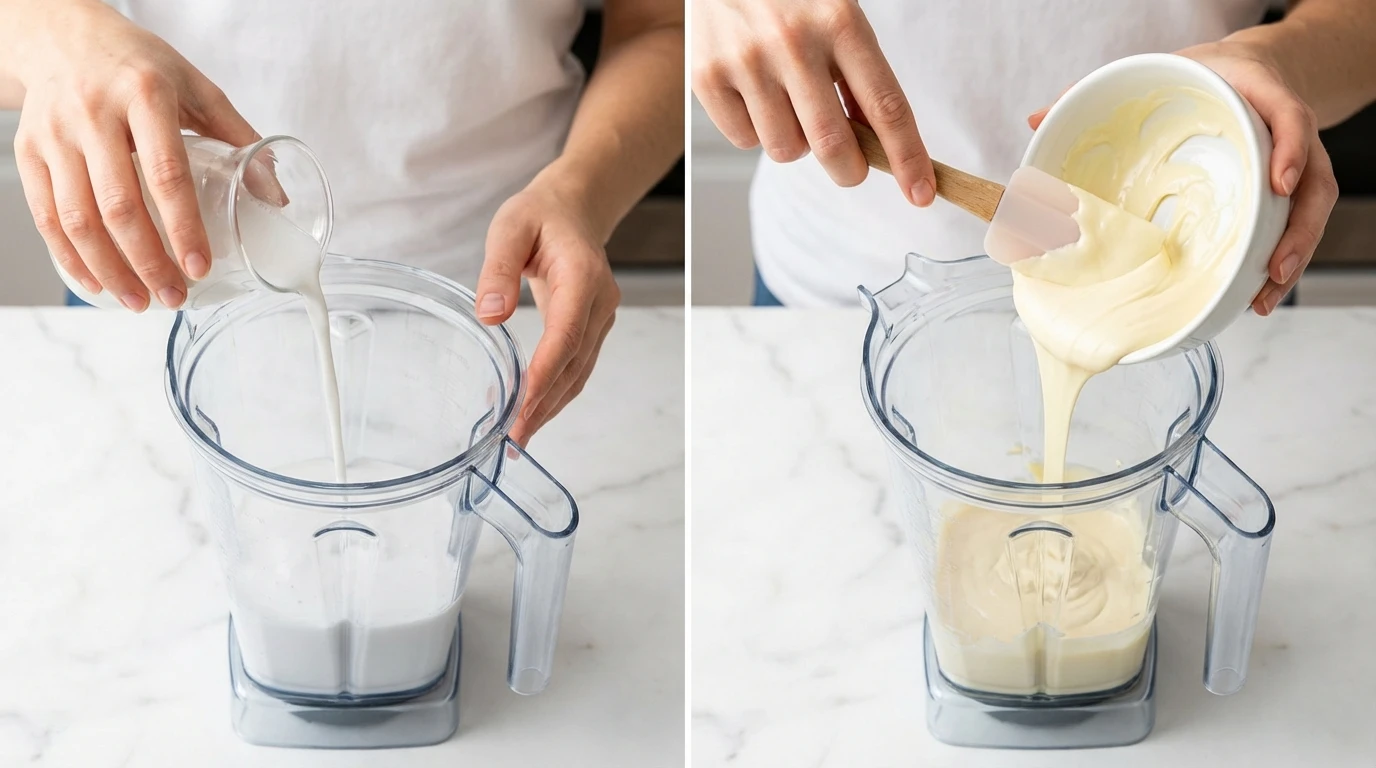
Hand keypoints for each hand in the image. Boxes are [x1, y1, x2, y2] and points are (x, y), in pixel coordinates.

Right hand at [12, 0, 257, 310]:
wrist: (65, 36)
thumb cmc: (139, 66)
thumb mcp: (196, 87)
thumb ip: (238, 137)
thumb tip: (275, 197)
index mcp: (145, 96)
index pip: (167, 174)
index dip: (183, 227)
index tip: (200, 267)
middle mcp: (93, 113)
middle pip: (119, 205)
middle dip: (148, 262)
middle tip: (174, 296)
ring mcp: (55, 133)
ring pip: (78, 218)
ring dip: (110, 270)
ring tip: (139, 301)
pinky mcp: (27, 151)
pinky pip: (45, 215)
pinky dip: (70, 256)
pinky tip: (96, 281)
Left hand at [476, 176, 619, 445]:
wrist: (574, 209)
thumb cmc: (540, 216)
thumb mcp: (509, 228)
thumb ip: (499, 270)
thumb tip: (490, 314)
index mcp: (582, 277)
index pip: (566, 336)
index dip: (544, 375)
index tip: (521, 407)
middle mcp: (600, 303)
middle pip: (574, 364)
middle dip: (544, 404)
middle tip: (513, 437)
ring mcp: (600, 318)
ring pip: (578, 373)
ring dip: (550, 407)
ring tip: (518, 437)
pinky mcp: (592, 328)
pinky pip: (575, 367)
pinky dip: (553, 393)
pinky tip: (529, 410)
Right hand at [691, 0, 934, 204]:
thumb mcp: (837, 14)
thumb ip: (858, 72)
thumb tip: (878, 141)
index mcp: (840, 21)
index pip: (887, 106)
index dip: (908, 157)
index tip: (921, 193)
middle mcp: (793, 42)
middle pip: (833, 145)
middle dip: (849, 170)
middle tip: (849, 166)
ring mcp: (746, 61)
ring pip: (786, 150)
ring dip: (796, 143)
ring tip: (788, 105)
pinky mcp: (707, 77)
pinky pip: (745, 140)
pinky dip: (755, 131)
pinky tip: (755, 96)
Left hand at [1028, 41, 1338, 315]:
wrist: (1246, 73)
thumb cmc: (1202, 78)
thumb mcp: (1159, 71)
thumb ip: (1097, 90)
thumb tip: (1035, 119)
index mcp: (1256, 95)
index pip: (1290, 118)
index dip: (1289, 150)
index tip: (1279, 184)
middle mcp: (1284, 133)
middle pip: (1314, 181)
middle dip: (1297, 229)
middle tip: (1272, 265)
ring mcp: (1295, 164)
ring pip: (1310, 211)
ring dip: (1293, 254)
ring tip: (1266, 290)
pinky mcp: (1291, 191)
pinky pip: (1297, 227)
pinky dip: (1282, 260)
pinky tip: (1259, 292)